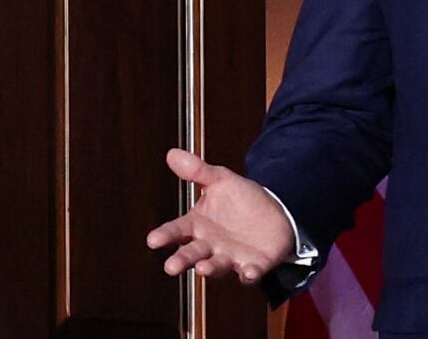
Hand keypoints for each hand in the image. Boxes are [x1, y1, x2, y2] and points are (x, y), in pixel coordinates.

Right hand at [145, 148, 296, 283]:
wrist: (274, 212)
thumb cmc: (241, 199)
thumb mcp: (220, 180)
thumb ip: (197, 171)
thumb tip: (172, 153)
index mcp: (198, 225)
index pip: (176, 230)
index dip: (165, 235)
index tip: (153, 240)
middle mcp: (210, 245)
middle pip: (192, 254)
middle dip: (182, 260)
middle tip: (171, 267)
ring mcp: (231, 257)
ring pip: (217, 266)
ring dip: (210, 269)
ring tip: (202, 269)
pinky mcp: (254, 264)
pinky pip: (249, 272)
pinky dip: (248, 274)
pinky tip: (247, 272)